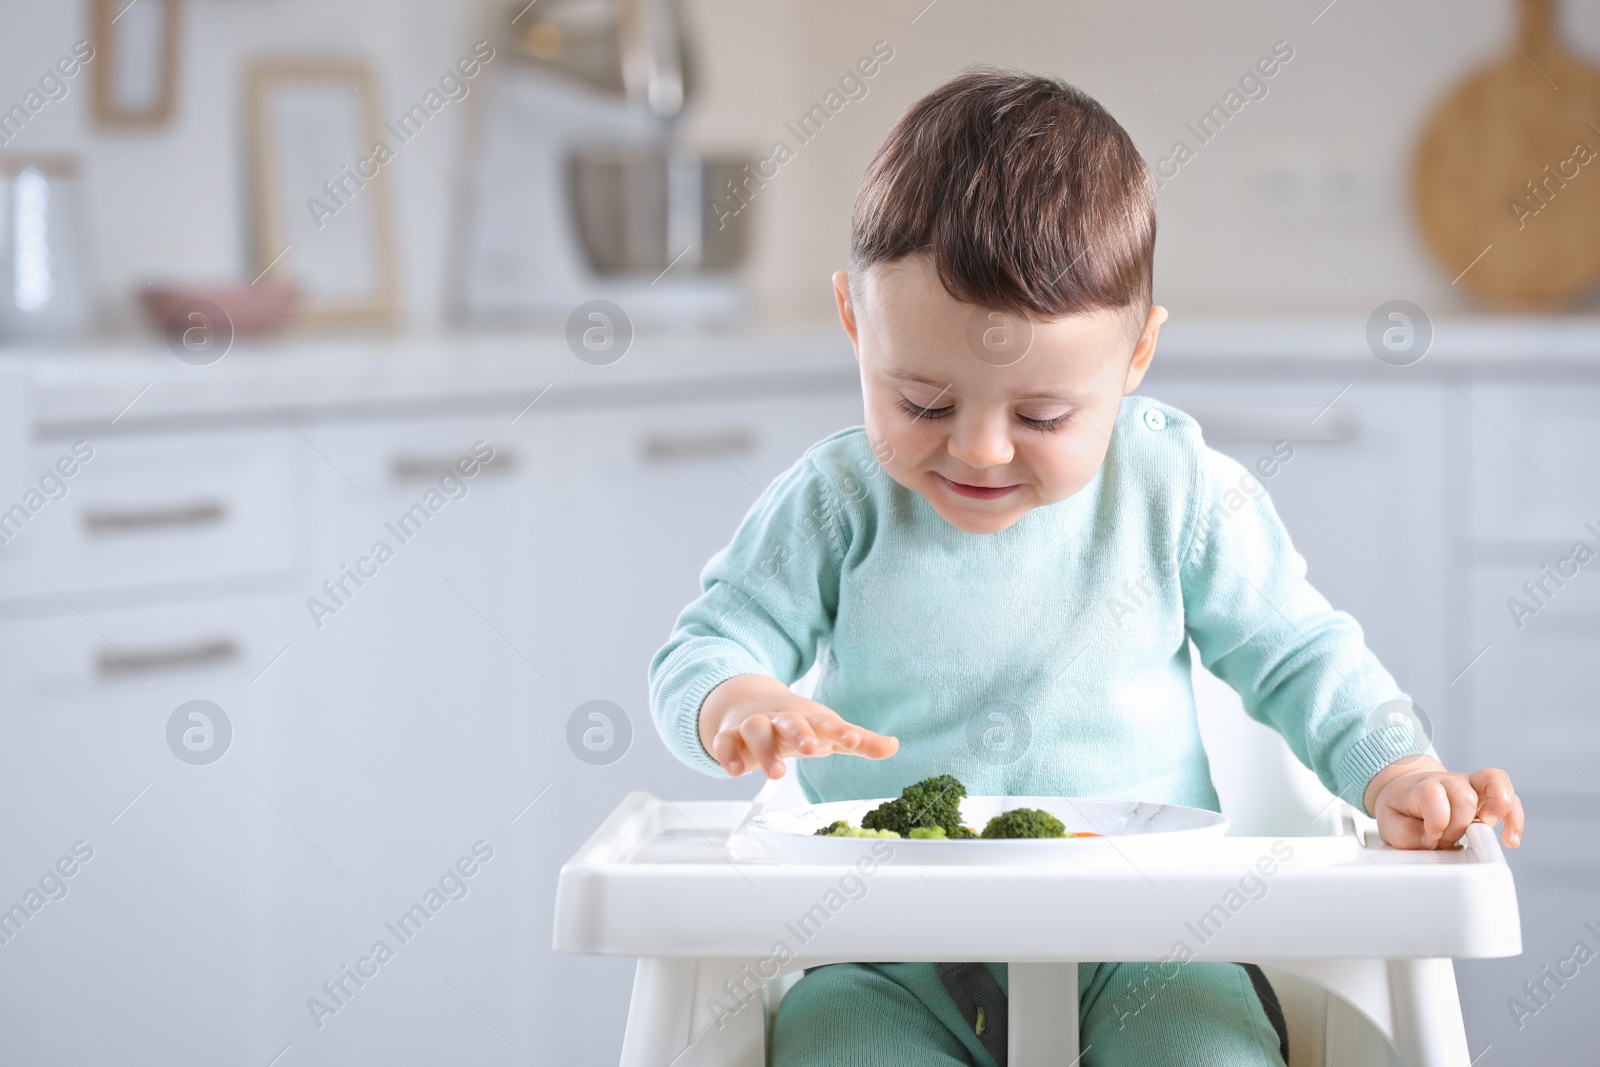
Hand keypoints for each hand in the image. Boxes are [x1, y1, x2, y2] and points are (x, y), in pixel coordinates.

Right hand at [698, 673, 898, 778]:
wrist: (747, 701)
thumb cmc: (796, 723)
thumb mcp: (826, 730)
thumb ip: (859, 741)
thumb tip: (894, 747)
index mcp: (808, 718)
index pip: (827, 723)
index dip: (841, 732)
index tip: (854, 740)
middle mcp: (781, 719)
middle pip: (790, 722)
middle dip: (800, 734)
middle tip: (813, 749)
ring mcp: (753, 725)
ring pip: (755, 730)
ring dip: (764, 749)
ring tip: (776, 774)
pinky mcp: (730, 736)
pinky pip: (725, 742)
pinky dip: (728, 754)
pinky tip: (735, 771)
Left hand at [1364, 756, 1524, 849]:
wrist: (1407, 792)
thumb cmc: (1401, 810)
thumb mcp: (1389, 824)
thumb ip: (1405, 835)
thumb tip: (1432, 841)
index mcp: (1421, 787)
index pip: (1432, 793)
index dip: (1436, 819)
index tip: (1431, 835)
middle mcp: (1448, 782)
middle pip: (1464, 798)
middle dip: (1457, 827)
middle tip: (1444, 840)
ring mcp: (1470, 785)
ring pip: (1493, 786)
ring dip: (1493, 814)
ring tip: (1485, 831)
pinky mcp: (1488, 795)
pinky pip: (1511, 797)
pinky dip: (1515, 818)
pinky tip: (1510, 840)